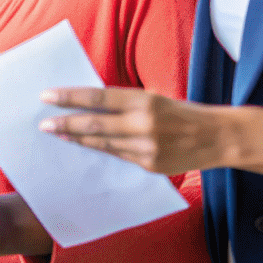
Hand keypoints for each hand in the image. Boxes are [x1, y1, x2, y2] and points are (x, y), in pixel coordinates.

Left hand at [40, 87, 262, 178]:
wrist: (219, 137)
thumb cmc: (183, 113)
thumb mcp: (155, 99)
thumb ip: (125, 104)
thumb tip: (88, 105)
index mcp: (144, 100)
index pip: (98, 97)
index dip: (70, 97)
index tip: (47, 96)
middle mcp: (144, 123)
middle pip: (94, 123)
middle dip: (65, 123)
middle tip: (43, 124)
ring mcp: (147, 147)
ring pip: (102, 143)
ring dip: (78, 139)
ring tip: (59, 135)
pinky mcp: (150, 166)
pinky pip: (118, 158)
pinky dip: (100, 151)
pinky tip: (85, 147)